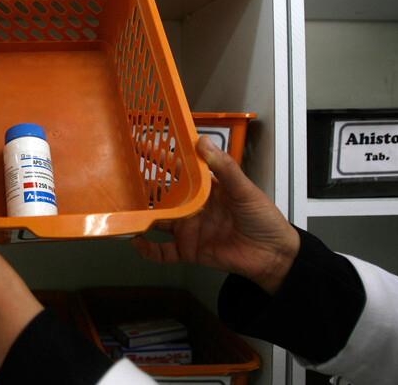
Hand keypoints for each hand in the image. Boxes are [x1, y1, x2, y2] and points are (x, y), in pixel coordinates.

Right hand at [132, 136, 298, 294]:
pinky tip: (137, 242)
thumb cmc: (264, 219)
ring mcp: (189, 229)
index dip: (164, 159)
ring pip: (158, 222)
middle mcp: (193, 208)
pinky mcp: (188, 250)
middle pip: (164, 196)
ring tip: (125, 210)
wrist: (273, 255)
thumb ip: (224, 167)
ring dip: (142, 217)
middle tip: (124, 180)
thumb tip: (203, 142)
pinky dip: (148, 249)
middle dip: (145, 189)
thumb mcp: (244, 190)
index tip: (145, 147)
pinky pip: (163, 251)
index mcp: (206, 189)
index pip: (180, 170)